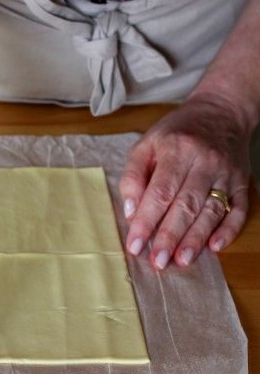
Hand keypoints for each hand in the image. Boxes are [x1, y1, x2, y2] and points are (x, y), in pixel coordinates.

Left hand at [119, 95, 251, 268]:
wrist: (221, 112)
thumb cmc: (176, 132)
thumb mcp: (146, 144)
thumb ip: (133, 175)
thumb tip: (131, 211)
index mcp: (177, 150)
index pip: (160, 192)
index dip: (147, 221)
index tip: (135, 244)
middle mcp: (204, 162)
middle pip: (186, 205)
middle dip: (170, 236)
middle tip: (157, 262)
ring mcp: (226, 173)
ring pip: (212, 211)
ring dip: (196, 239)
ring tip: (181, 261)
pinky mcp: (242, 183)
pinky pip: (239, 210)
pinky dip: (228, 230)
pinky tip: (215, 248)